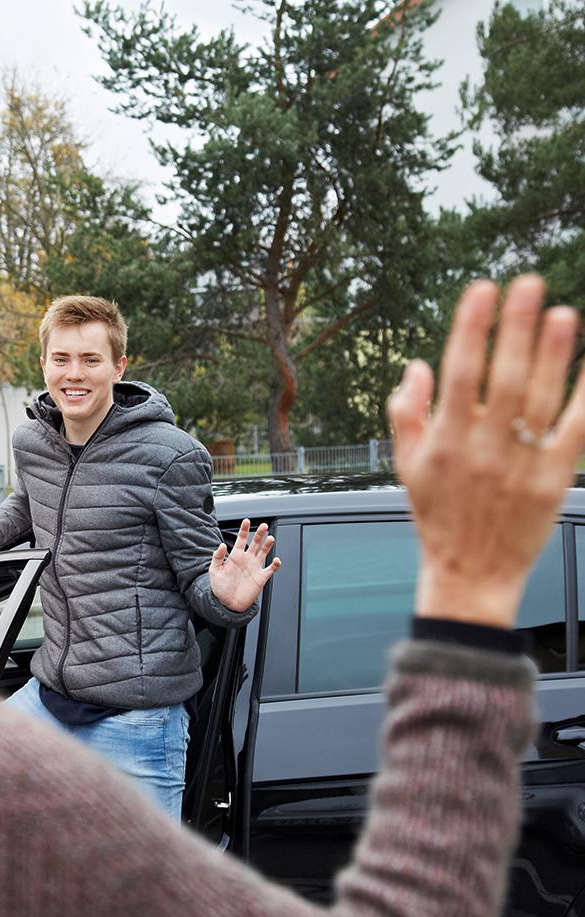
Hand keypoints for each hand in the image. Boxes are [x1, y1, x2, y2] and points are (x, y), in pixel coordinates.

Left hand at [209, 519, 280, 612]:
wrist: (228, 603)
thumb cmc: (220, 587)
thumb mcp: (214, 571)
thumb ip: (217, 557)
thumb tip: (222, 545)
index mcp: (235, 556)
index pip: (241, 539)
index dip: (244, 530)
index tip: (246, 521)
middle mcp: (247, 560)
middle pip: (255, 543)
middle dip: (259, 534)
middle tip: (263, 525)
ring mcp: (255, 568)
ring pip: (264, 552)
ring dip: (268, 545)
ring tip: (270, 538)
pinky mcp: (261, 577)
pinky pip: (270, 569)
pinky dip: (275, 564)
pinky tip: (276, 560)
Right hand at [389, 276, 583, 627]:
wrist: (470, 573)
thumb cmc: (437, 515)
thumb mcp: (407, 466)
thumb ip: (406, 412)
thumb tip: (418, 365)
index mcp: (445, 441)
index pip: (458, 372)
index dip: (470, 328)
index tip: (482, 290)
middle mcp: (483, 449)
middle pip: (504, 377)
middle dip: (516, 328)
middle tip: (529, 285)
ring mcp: (520, 464)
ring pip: (541, 399)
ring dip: (554, 354)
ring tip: (564, 315)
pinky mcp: (553, 480)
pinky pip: (575, 430)